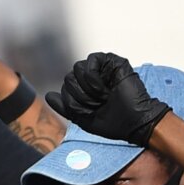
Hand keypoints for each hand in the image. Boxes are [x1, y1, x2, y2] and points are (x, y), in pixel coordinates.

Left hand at [45, 52, 170, 145]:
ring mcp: (102, 68)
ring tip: (104, 96)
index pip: (65, 88)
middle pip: (68, 78)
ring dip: (88, 89)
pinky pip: (90, 62)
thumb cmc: (115, 123)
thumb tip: (47, 96)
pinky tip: (106, 88)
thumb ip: (66, 107)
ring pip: (76, 69)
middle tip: (99, 104)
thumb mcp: (84, 119)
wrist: (135, 122)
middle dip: (80, 97)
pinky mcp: (112, 61)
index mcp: (86, 89)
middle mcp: (93, 76)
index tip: (92, 111)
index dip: (74, 103)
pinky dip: (94, 79)